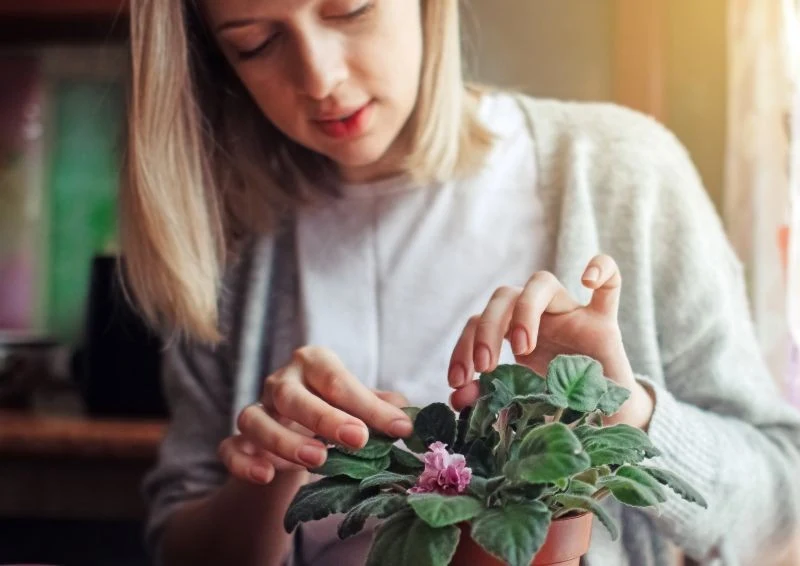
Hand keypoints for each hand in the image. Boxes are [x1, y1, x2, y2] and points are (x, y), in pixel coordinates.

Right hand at [218, 346, 412, 484]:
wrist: (298, 433)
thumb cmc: (337, 411)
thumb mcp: (361, 406)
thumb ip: (383, 409)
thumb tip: (409, 419)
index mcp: (312, 364)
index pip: (337, 380)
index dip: (368, 405)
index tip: (398, 428)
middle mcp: (280, 382)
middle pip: (291, 395)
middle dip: (324, 417)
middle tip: (358, 439)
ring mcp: (256, 410)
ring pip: (254, 419)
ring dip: (285, 441)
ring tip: (318, 461)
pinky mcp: (238, 441)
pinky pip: (229, 448)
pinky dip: (244, 462)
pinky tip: (266, 476)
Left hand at [448, 255, 653, 427]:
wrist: (606, 418)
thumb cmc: (559, 403)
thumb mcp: (519, 401)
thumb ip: (488, 396)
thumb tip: (456, 398)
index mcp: (512, 331)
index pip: (477, 321)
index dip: (462, 347)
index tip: (458, 381)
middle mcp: (539, 315)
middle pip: (503, 297)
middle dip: (487, 328)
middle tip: (485, 367)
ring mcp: (572, 313)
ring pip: (541, 282)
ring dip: (525, 310)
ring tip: (524, 348)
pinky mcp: (604, 321)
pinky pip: (610, 281)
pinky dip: (601, 268)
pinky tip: (588, 281)